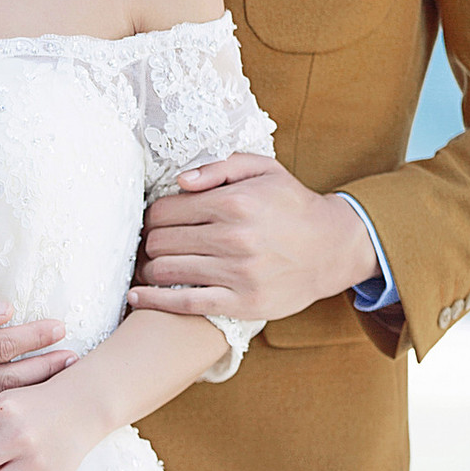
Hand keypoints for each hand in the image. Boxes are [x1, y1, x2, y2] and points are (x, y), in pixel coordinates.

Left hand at [129, 154, 379, 320]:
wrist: (333, 247)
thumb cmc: (291, 205)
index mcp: (233, 202)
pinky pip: (185, 302)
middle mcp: (234, 237)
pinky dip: (154, 300)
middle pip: (160, 241)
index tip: (150, 223)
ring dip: (148, 270)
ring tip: (145, 268)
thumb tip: (179, 182)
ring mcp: (238, 272)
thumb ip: (219, 167)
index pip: (164, 210)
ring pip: (167, 270)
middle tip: (145, 247)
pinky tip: (136, 297)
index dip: (150, 217)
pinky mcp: (242, 303)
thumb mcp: (263, 169)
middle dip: (146, 243)